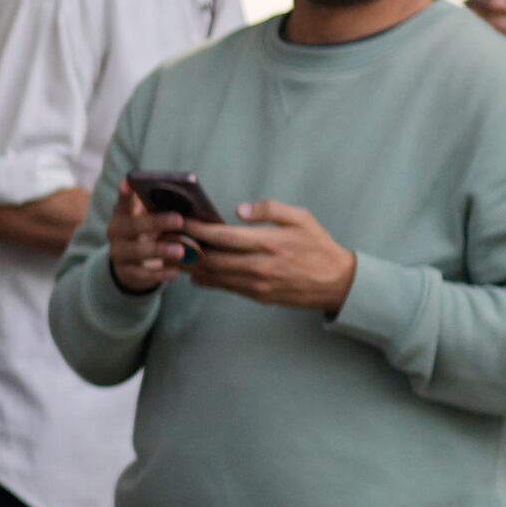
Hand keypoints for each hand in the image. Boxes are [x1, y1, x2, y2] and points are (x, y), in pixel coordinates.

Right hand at [105, 196, 193, 295]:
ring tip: (181, 251)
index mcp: (123, 215)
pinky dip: (161, 273)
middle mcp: (116, 232)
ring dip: (160, 250)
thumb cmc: (147, 235)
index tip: (129, 182)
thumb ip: (159, 211)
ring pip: (138, 251)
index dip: (125, 193)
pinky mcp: (126, 273)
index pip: (123, 201)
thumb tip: (189, 202)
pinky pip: (143, 274)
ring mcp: (119, 253)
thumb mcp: (148, 221)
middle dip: (157, 222)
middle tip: (179, 220)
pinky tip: (176, 272)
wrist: (130, 266)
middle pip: (134, 225)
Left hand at [177, 199, 357, 314]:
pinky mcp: (258, 296)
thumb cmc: (318, 245)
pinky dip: (207, 279)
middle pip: (210, 259)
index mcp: (268, 242)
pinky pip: (226, 287)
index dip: (197, 230)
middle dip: (186, 249)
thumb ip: (269, 209)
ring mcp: (257, 284)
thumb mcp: (301, 218)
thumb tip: (239, 210)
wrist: (336, 282)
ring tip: (174, 253)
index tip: (179, 222)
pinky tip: (196, 270)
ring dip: (192, 266)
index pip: (222, 236)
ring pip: (214, 276)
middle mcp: (259, 266)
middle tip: (168, 238)